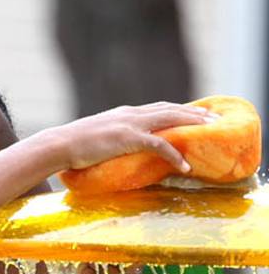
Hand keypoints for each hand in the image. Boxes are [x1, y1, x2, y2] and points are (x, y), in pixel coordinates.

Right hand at [44, 102, 213, 172]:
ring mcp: (129, 124)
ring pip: (170, 119)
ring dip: (193, 124)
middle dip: (195, 112)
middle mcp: (129, 114)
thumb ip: (110, 139)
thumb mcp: (96, 137)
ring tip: (212, 131)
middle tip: (215, 118)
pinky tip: (185, 166)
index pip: (157, 107)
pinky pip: (159, 144)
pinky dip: (174, 154)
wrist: (58, 144)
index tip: (196, 113)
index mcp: (123, 114)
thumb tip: (116, 150)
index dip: (179, 109)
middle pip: (170, 109)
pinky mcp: (127, 138)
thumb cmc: (71, 146)